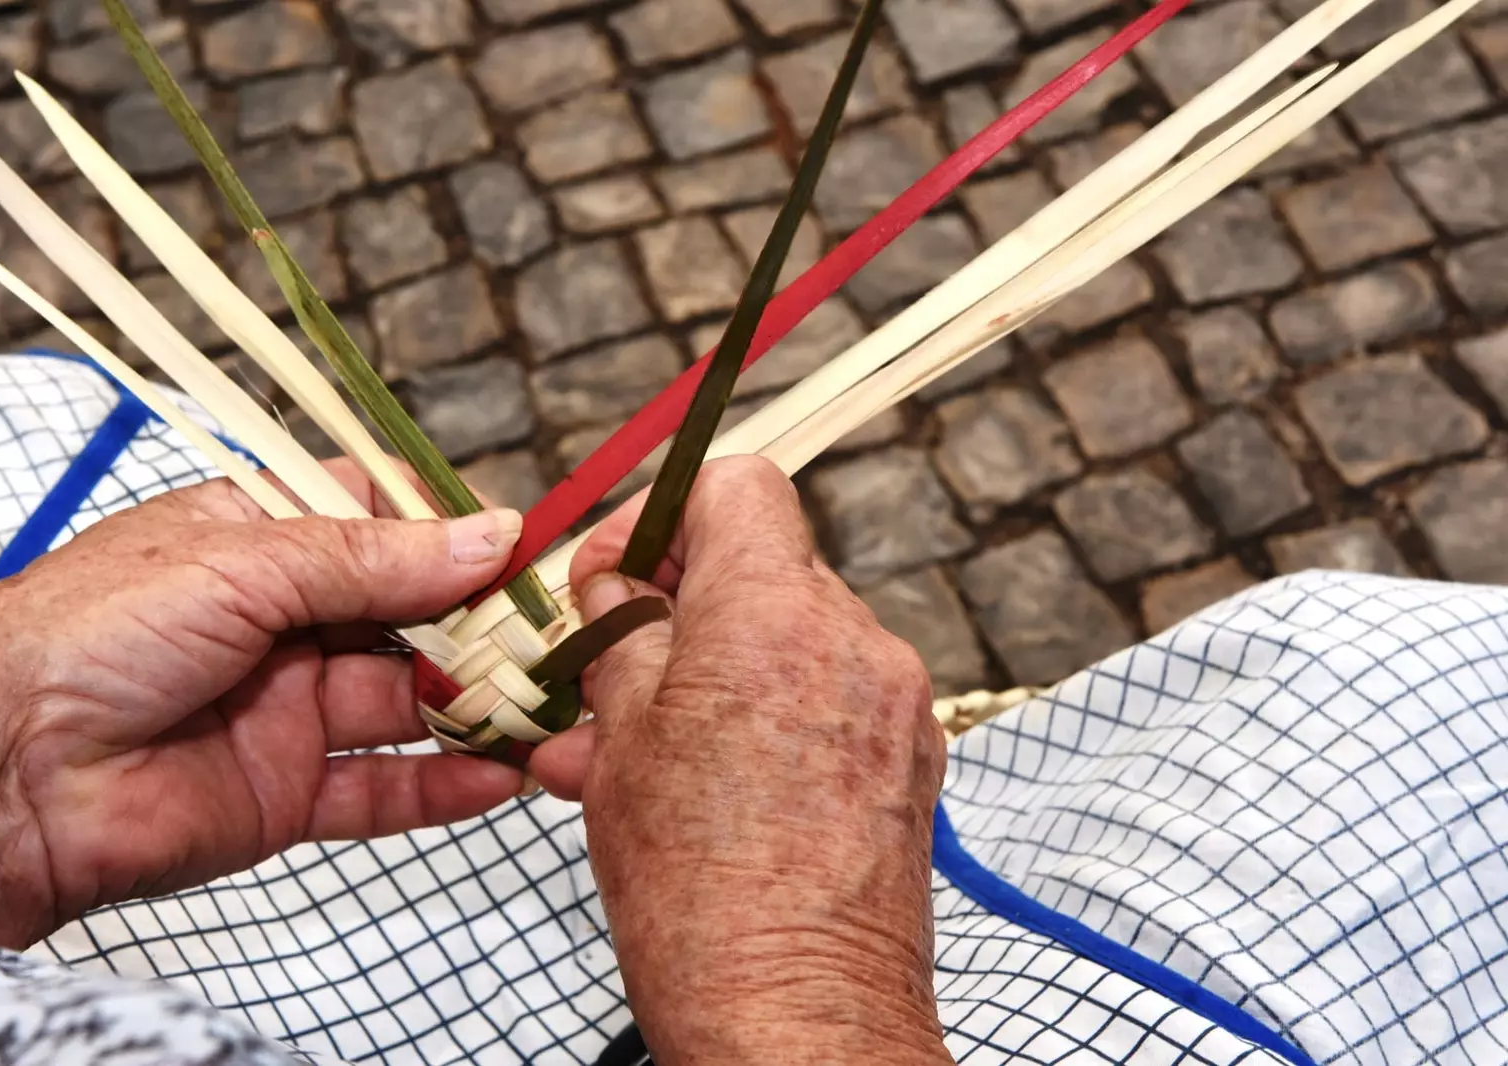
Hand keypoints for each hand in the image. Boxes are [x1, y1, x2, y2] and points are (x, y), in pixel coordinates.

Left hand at [0, 461, 523, 948]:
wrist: (1, 776)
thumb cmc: (92, 632)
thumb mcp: (244, 562)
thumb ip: (376, 558)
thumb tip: (493, 535)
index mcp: (258, 540)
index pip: (378, 521)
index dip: (449, 532)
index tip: (520, 546)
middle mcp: (279, 622)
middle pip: (407, 616)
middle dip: (479, 624)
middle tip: (554, 635)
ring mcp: (285, 709)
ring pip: (406, 702)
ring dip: (476, 705)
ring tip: (547, 708)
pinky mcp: (285, 792)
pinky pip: (381, 788)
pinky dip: (443, 786)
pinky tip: (501, 778)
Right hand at [531, 457, 950, 1065]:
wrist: (799, 1026)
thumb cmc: (697, 895)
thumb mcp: (622, 745)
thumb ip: (622, 640)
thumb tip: (618, 591)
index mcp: (775, 613)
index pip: (736, 485)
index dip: (664, 514)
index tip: (617, 576)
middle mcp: (855, 639)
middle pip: (763, 565)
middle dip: (680, 604)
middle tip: (610, 665)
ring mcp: (897, 702)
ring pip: (791, 639)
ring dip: (718, 669)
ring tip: (642, 745)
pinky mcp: (913, 760)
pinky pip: (830, 698)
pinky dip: (771, 715)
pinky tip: (712, 780)